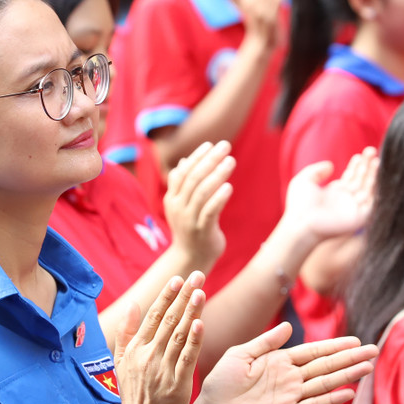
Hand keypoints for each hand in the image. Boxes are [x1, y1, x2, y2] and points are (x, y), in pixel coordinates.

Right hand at [113, 273, 206, 403]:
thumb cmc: (133, 393)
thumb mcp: (121, 361)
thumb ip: (126, 332)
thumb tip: (132, 305)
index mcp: (137, 348)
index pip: (154, 315)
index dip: (167, 295)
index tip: (178, 278)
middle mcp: (149, 355)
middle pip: (170, 320)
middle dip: (184, 295)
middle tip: (197, 275)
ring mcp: (163, 369)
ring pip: (180, 335)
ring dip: (192, 311)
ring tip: (201, 291)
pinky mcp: (178, 383)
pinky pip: (187, 357)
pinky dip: (195, 340)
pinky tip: (201, 323)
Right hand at [163, 140, 233, 270]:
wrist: (191, 258)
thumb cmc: (190, 228)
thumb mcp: (183, 205)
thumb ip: (183, 185)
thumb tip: (185, 161)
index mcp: (172, 198)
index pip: (183, 171)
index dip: (197, 157)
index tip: (211, 144)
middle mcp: (178, 207)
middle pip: (194, 178)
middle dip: (210, 159)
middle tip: (226, 146)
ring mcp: (189, 219)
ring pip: (202, 192)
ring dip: (217, 174)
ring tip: (231, 161)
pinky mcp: (202, 230)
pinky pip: (210, 211)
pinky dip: (219, 197)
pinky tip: (229, 186)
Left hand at [183, 323, 378, 403]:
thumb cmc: (221, 381)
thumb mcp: (241, 354)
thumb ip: (266, 342)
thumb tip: (290, 327)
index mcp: (280, 361)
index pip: (313, 351)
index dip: (334, 346)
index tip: (355, 340)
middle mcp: (290, 378)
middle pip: (326, 366)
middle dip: (349, 358)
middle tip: (374, 350)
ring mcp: (290, 396)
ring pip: (324, 383)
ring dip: (347, 376)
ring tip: (368, 367)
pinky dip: (330, 399)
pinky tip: (348, 392)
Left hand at [281, 149, 377, 243]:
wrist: (301, 225)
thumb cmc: (298, 206)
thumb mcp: (304, 181)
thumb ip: (316, 170)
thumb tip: (331, 165)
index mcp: (334, 192)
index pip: (351, 176)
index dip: (357, 165)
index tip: (361, 154)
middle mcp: (346, 200)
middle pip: (361, 179)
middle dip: (367, 166)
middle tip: (371, 150)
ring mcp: (354, 209)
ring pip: (369, 188)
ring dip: (374, 174)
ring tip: (376, 160)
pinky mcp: (360, 217)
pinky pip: (373, 202)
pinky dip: (378, 189)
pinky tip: (379, 176)